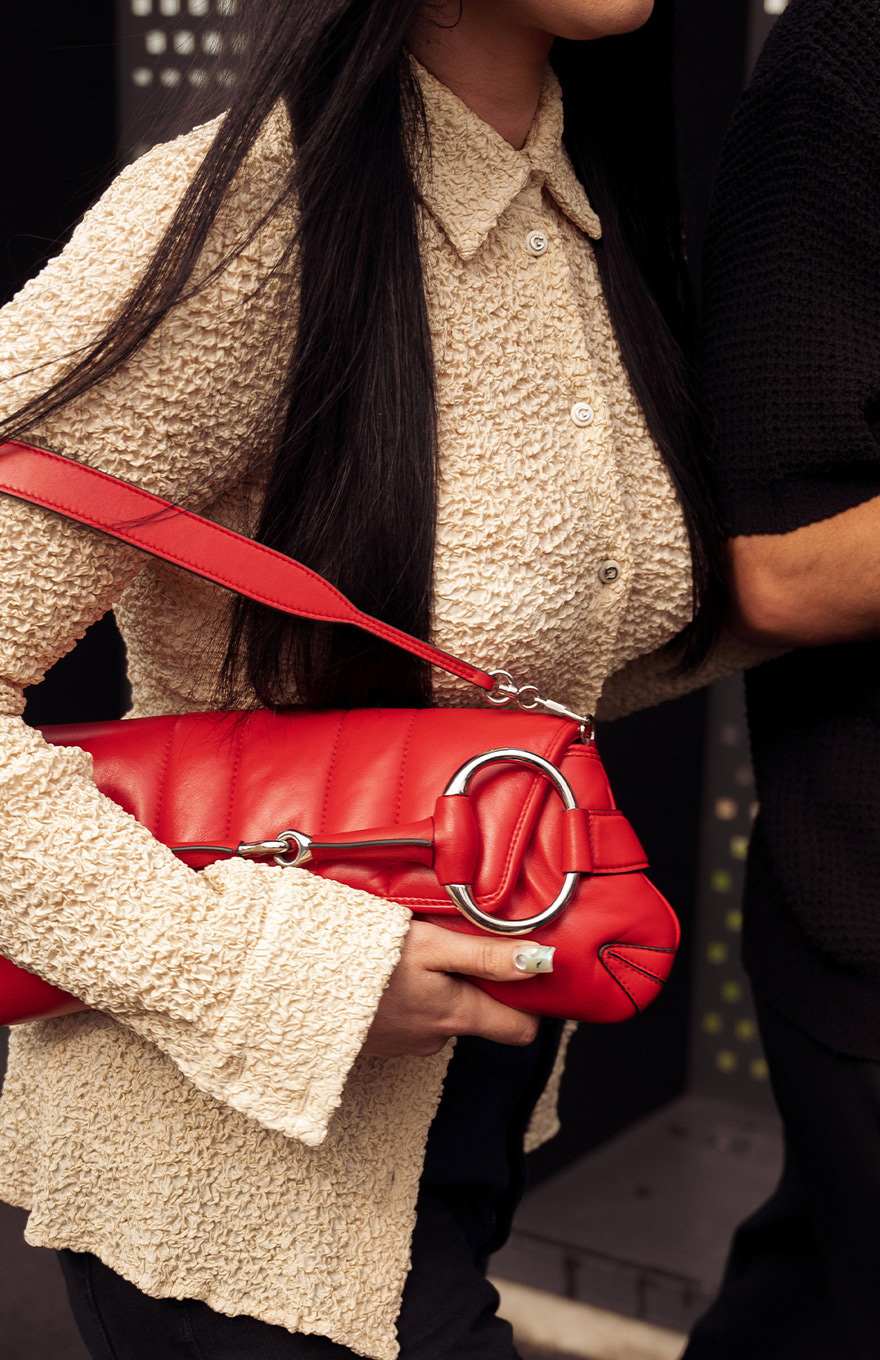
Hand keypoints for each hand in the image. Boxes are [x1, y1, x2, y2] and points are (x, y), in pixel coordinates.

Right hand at [362, 920, 544, 1057]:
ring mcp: (406, 1043)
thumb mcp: (432, 946)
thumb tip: (540, 962)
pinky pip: (410, 1017)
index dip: (530, 1005)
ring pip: (441, 1014)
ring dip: (435, 987)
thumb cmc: (366, 961)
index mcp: (457, 1015)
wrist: (296, 985)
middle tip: (454, 946)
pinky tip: (388, 972)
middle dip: (473, 984)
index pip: (520, 1030)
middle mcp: (437, 1037)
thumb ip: (485, 956)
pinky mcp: (380, 1040)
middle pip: (478, 1016)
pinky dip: (407, 996)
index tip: (523, 974)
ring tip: (413, 954)